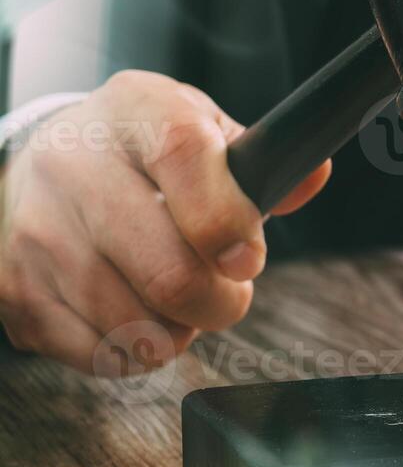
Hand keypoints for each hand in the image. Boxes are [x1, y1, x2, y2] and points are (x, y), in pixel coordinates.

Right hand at [0, 71, 331, 374]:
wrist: (45, 161)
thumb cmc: (141, 150)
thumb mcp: (201, 129)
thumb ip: (260, 161)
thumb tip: (309, 177)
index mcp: (135, 113)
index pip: (185, 158)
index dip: (228, 220)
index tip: (248, 259)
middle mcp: (73, 167)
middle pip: (166, 271)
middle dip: (221, 302)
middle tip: (229, 292)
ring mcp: (37, 232)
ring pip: (135, 325)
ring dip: (179, 331)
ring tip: (179, 300)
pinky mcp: (15, 290)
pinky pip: (97, 354)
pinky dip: (135, 353)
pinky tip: (137, 316)